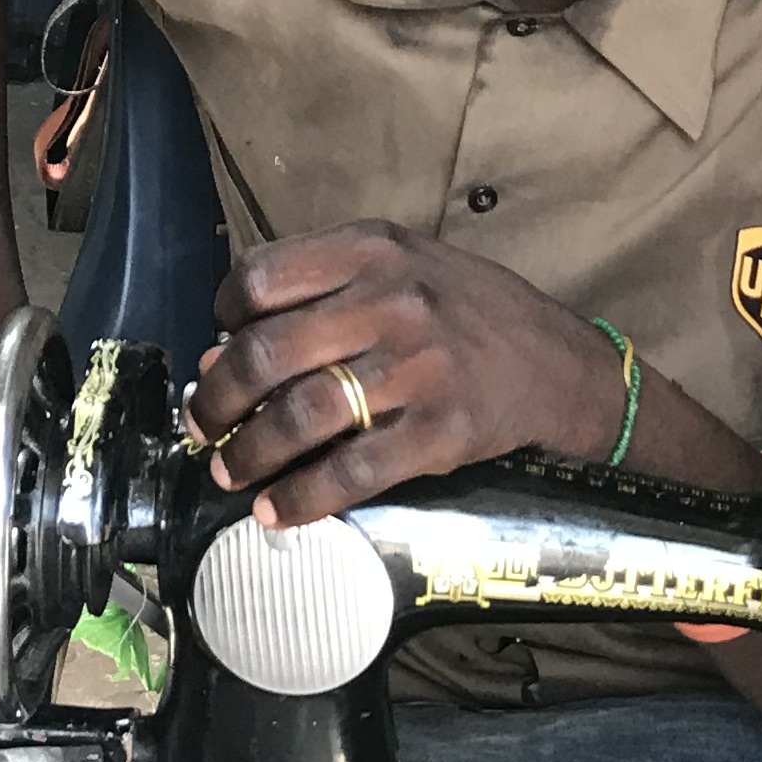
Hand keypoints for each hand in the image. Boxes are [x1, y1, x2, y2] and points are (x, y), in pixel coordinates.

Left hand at [189, 223, 625, 529]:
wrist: (559, 363)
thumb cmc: (465, 311)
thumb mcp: (400, 269)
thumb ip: (316, 296)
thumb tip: (217, 352)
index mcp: (373, 250)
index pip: (261, 276)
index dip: (224, 317)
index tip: (218, 347)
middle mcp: (392, 301)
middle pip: (268, 351)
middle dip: (219, 398)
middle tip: (202, 426)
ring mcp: (418, 368)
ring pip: (302, 415)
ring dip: (250, 452)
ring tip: (230, 471)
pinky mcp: (440, 431)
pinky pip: (353, 471)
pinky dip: (303, 498)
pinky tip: (276, 512)